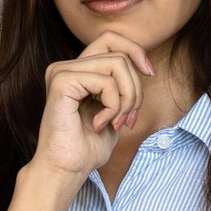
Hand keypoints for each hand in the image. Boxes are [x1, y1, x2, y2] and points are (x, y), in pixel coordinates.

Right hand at [29, 30, 155, 184]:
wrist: (66, 171)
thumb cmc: (87, 148)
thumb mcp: (113, 111)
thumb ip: (121, 86)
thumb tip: (143, 66)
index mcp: (76, 71)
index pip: (111, 39)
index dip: (135, 51)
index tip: (149, 74)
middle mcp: (65, 67)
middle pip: (120, 53)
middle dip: (135, 88)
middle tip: (127, 118)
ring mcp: (61, 72)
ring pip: (118, 64)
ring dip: (127, 99)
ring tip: (115, 122)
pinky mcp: (61, 81)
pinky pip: (106, 82)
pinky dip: (112, 106)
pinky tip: (98, 124)